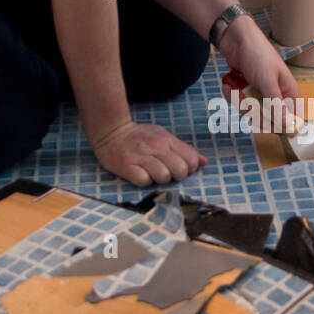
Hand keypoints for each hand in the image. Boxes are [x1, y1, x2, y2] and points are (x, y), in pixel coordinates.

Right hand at [93, 120, 207, 187]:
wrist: (110, 131)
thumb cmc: (140, 137)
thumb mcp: (164, 137)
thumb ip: (183, 149)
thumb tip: (203, 162)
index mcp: (167, 140)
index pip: (190, 160)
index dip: (189, 168)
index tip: (179, 168)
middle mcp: (155, 147)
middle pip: (180, 170)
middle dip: (176, 176)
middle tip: (166, 173)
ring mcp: (140, 156)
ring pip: (163, 177)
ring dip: (159, 180)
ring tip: (151, 173)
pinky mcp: (126, 166)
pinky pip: (143, 181)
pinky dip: (144, 181)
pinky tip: (140, 175)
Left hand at [220, 16, 301, 116]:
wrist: (236, 40)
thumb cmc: (258, 55)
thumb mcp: (267, 81)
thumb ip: (276, 104)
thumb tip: (288, 126)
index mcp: (289, 92)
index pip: (292, 119)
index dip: (280, 125)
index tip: (265, 124)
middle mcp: (277, 95)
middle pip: (269, 120)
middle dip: (254, 113)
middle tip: (246, 102)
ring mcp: (261, 94)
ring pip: (252, 113)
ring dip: (239, 103)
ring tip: (234, 88)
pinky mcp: (247, 93)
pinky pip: (241, 104)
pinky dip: (232, 96)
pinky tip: (228, 85)